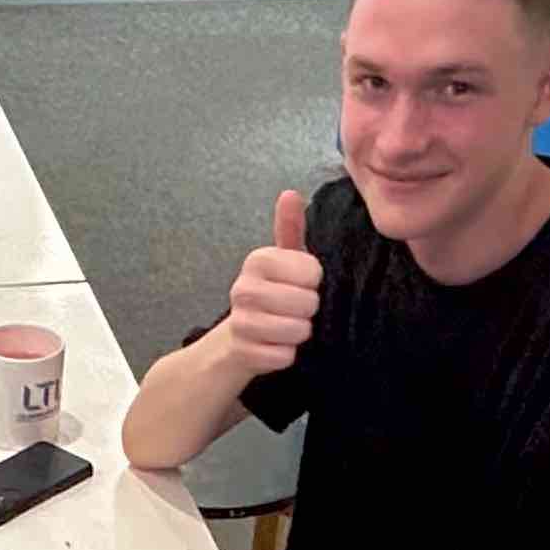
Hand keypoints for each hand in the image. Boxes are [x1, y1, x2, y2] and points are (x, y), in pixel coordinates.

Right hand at [216, 188, 320, 375]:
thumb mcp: (282, 260)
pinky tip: (274, 346)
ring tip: (285, 327)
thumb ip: (289, 228)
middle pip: (308, 303)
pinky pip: (285, 356)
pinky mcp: (243, 352)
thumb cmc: (270, 294)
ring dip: (299, 334)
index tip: (300, 284)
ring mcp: (241, 322)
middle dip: (308, 311)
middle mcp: (243, 288)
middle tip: (293, 309)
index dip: (313, 281)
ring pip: (299, 331)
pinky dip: (286, 355)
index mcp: (257, 261)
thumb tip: (290, 193)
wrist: (236, 339)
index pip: (312, 271)